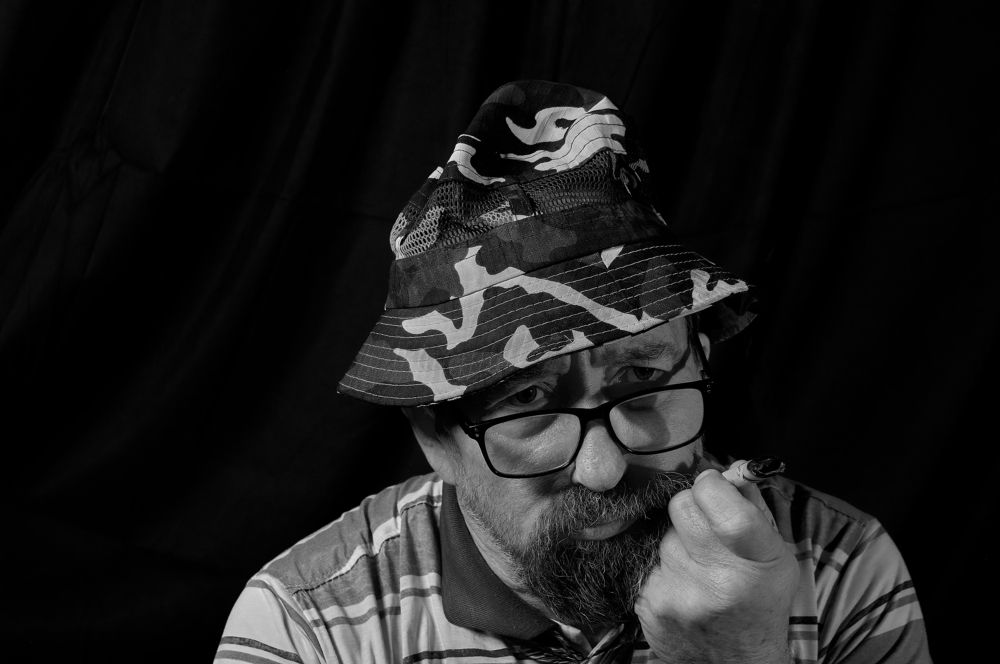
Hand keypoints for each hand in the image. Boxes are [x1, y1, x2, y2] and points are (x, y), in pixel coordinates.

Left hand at [634, 462, 798, 663]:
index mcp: (758, 562)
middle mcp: (718, 580)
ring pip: (663, 534)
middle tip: (705, 526)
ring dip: (677, 540)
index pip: (719, 500)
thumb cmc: (758, 603)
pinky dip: (661, 566)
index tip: (713, 486)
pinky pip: (647, 560)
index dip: (711, 484)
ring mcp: (679, 594)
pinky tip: (681, 583)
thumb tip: (728, 468)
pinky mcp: (650, 604)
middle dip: (692, 506)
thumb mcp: (774, 556)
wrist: (733, 663)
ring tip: (697, 565)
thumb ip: (752, 506)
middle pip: (681, 507)